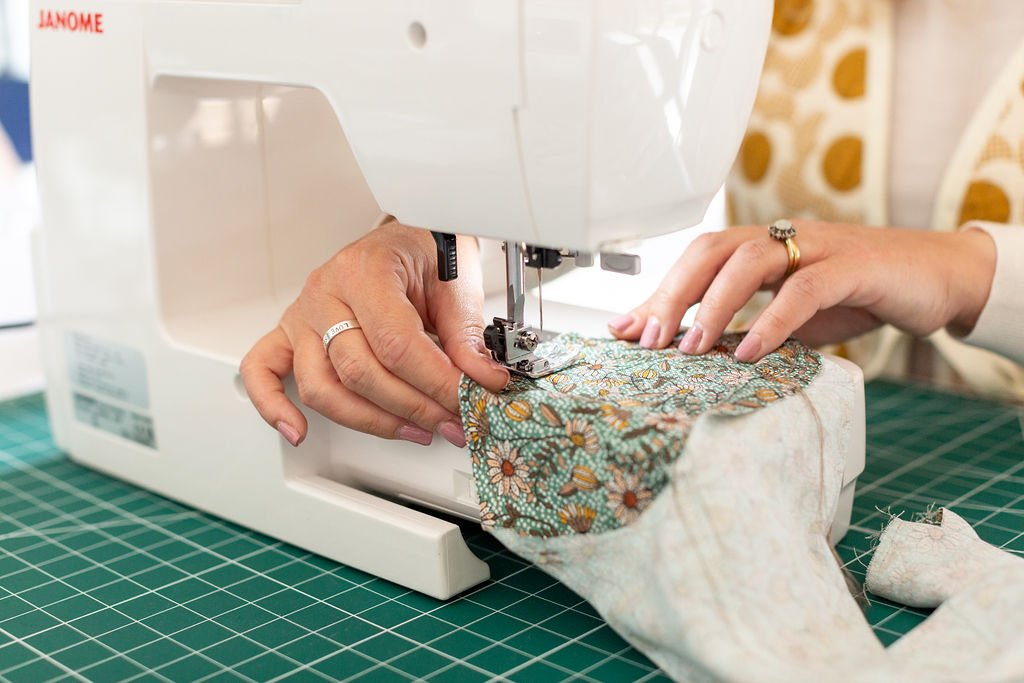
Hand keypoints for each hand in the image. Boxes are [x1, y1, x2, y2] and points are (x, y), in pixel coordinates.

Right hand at [240, 220, 509, 446]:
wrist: (409, 235)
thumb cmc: (426, 254)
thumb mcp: (456, 286)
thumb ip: (466, 337)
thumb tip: (480, 381)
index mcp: (365, 271)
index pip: (396, 344)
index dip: (435, 383)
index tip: (468, 401)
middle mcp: (325, 293)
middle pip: (359, 371)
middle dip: (412, 407)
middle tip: (453, 421)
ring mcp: (303, 315)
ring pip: (320, 386)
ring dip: (371, 420)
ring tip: (415, 431)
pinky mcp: (290, 334)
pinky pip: (261, 371)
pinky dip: (272, 406)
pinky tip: (297, 430)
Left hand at [607, 221, 995, 362]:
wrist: (938, 277)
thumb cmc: (858, 293)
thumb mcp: (790, 313)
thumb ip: (745, 324)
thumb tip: (693, 349)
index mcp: (763, 246)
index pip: (696, 260)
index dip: (659, 291)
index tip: (624, 329)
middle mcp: (783, 238)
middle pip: (710, 250)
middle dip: (672, 294)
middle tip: (647, 339)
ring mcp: (818, 247)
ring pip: (750, 259)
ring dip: (713, 305)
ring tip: (690, 348)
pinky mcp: (855, 266)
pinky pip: (804, 288)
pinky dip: (772, 320)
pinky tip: (750, 351)